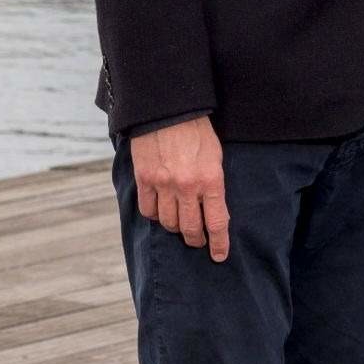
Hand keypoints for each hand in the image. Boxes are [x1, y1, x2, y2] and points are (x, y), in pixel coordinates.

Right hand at [131, 116, 229, 261]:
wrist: (168, 108)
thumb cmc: (197, 130)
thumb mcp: (216, 156)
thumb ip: (214, 184)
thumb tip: (214, 210)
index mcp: (211, 180)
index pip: (217, 222)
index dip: (219, 243)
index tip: (219, 255)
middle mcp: (187, 186)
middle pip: (191, 228)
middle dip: (196, 240)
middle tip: (198, 242)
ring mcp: (163, 184)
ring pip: (168, 223)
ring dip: (175, 228)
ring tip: (180, 225)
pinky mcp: (144, 179)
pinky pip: (148, 210)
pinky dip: (154, 215)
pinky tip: (160, 211)